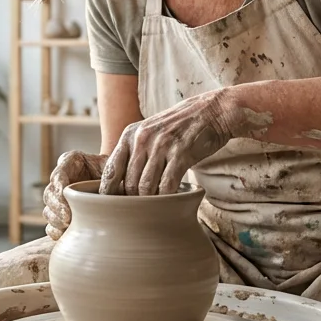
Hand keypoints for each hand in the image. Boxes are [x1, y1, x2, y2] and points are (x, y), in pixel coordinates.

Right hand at [43, 150, 106, 239]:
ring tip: (68, 227)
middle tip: (68, 219)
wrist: (115, 181)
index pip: (58, 175)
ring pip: (48, 210)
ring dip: (56, 220)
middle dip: (56, 208)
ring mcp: (58, 196)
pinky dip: (56, 231)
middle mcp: (60, 178)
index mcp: (70, 161)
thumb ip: (112, 172)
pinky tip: (65, 234)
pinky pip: (50, 225)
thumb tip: (110, 191)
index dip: (59, 190)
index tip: (66, 204)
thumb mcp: (114, 166)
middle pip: (49, 194)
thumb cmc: (115, 170)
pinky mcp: (59, 213)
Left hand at [101, 89, 245, 196]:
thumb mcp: (149, 131)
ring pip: (145, 188)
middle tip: (138, 209)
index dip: (108, 191)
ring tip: (154, 206)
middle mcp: (142, 139)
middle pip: (129, 183)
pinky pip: (167, 186)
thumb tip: (119, 182)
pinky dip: (167, 197)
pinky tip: (170, 199)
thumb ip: (134, 151)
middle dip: (133, 200)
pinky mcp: (181, 155)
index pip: (110, 170)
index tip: (110, 205)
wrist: (212, 111)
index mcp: (130, 134)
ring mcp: (161, 146)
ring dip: (150, 201)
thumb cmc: (179, 126)